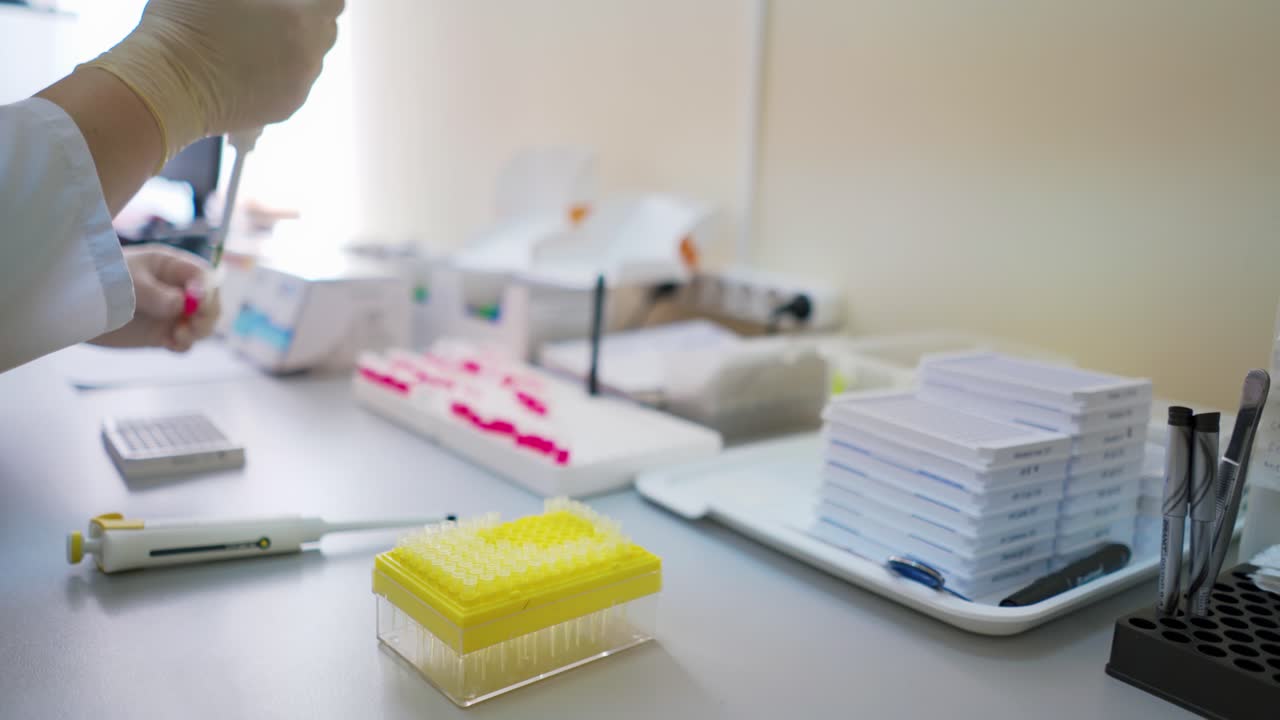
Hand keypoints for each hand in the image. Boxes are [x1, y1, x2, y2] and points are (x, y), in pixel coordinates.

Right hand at [84, 0, 343, 161]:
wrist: (166, 86)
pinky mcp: (285, 108)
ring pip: (312, 59)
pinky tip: (251, 62)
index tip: (297, 0)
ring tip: (257, 36)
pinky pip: (296, 83)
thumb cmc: (185, 25)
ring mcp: (299, 87)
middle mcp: (308, 57)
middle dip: (309, 17)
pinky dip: (283, 71)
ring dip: (295, 45)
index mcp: (301, 21)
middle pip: (326, 31)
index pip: (334, 3)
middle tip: (275, 11)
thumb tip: (273, 2)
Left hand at [91, 245, 219, 352]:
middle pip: (210, 302)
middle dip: (208, 314)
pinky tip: (171, 344)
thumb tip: (181, 305)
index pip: (203, 276)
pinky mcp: (162, 333)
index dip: (206, 290)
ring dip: (198, 332)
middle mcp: (177, 289)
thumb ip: (155, 293)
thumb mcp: (127, 281)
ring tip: (179, 336)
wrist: (73, 307)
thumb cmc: (99, 280)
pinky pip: (185, 341)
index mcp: (171, 267)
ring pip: (202, 324)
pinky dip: (184, 345)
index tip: (197, 303)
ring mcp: (171, 313)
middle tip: (193, 325)